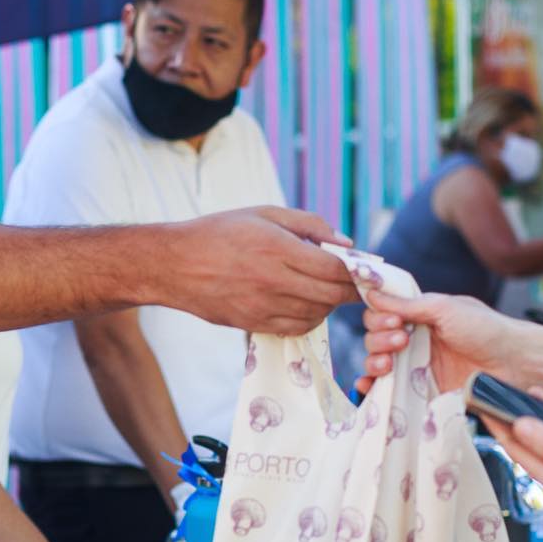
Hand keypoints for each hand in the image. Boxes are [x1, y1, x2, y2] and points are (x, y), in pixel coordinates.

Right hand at [169, 208, 354, 335]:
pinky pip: (297, 327)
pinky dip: (311, 317)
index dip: (357, 271)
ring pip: (317, 313)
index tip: (368, 270)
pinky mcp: (254, 324)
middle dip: (351, 291)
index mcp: (276, 248)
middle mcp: (272, 281)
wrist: (175, 265)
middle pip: (331, 294)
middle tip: (358, 284)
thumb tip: (346, 243)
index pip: (334, 267)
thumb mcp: (264, 214)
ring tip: (329, 290)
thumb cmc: (220, 232)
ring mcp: (263, 307)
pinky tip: (307, 303)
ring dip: (330, 304)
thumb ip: (308, 224)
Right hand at [359, 291, 517, 393]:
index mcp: (419, 317)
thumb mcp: (445, 308)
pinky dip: (372, 388)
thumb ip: (408, 304)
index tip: (395, 321)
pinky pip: (389, 390)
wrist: (513, 363)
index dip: (379, 318)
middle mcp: (414, 341)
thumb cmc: (485, 329)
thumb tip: (371, 293)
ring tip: (388, 364)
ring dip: (374, 361)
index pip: (381, 315)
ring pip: (377, 364)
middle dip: (379, 339)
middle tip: (401, 341)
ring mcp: (416, 367)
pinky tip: (369, 385)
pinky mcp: (421, 391)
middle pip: (374, 339)